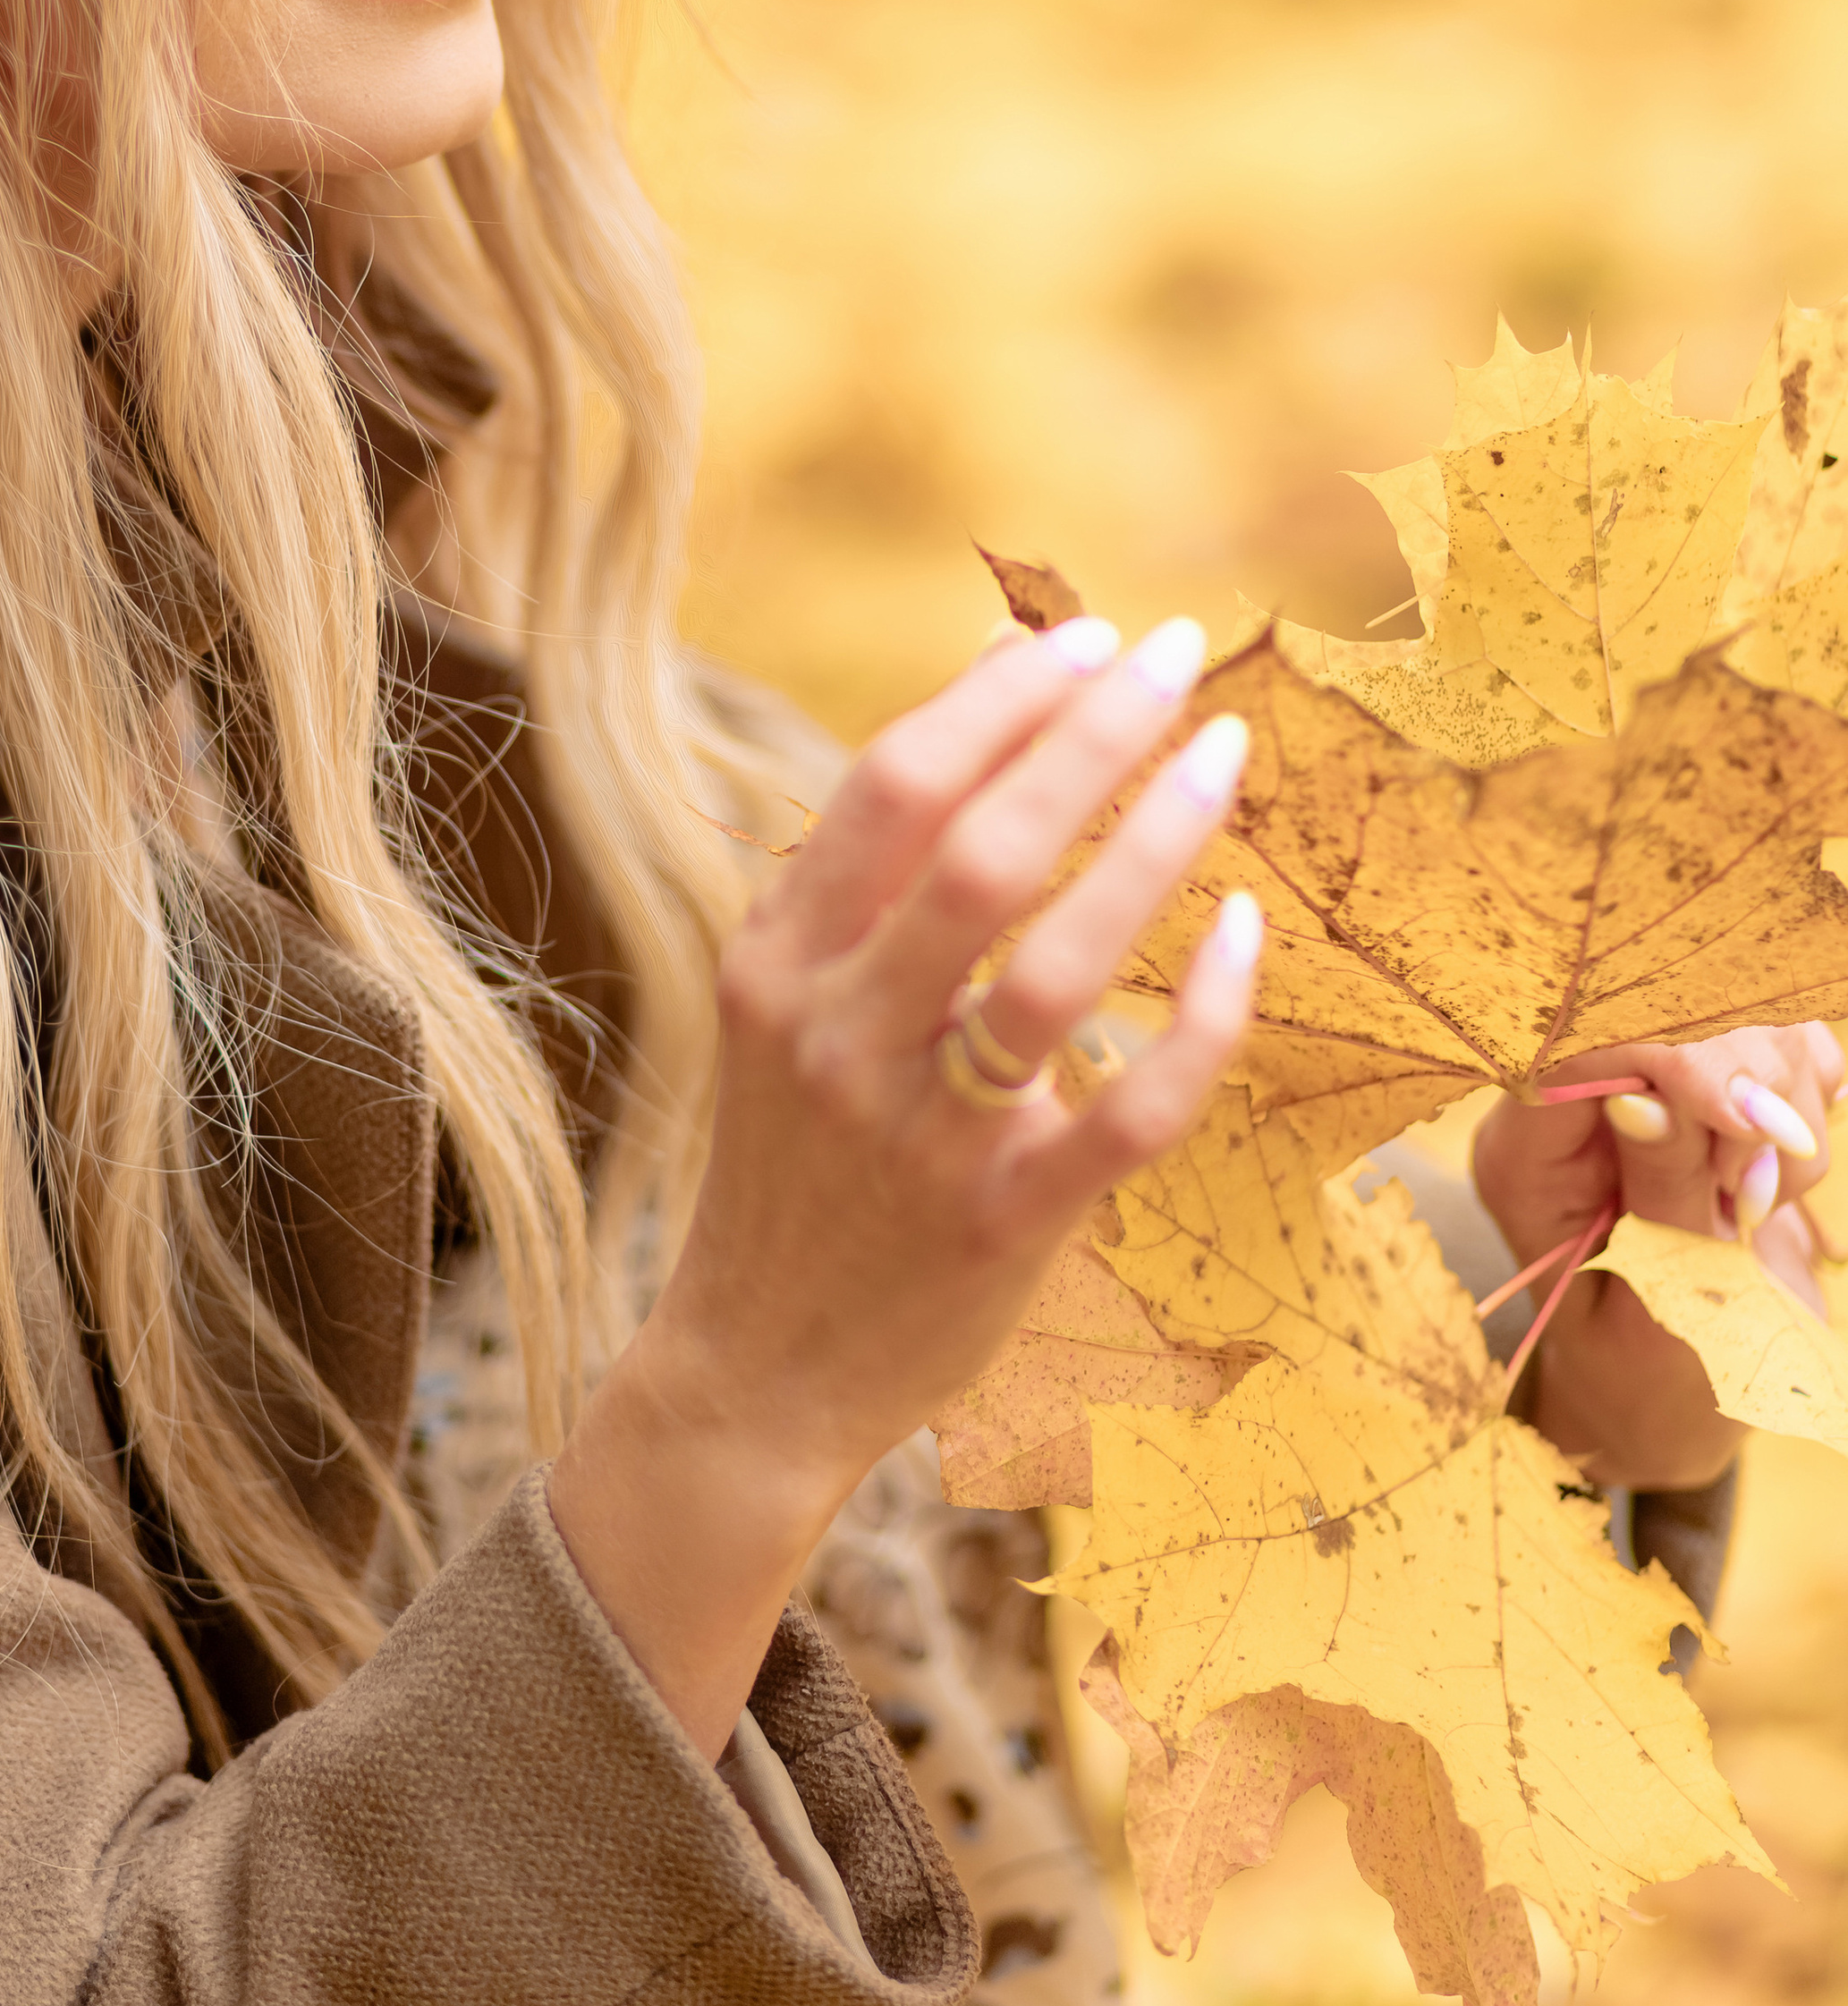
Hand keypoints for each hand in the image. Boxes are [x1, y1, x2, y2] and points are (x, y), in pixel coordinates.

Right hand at [548, 611, 1258, 1755]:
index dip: (999, 697)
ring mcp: (919, 1135)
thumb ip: (868, 874)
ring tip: (1224, 755)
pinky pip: (1130, 1106)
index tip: (1087, 637)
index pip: (891, 786)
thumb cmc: (798, 1158)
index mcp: (776, 962)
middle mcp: (836, 1035)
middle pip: (978, 848)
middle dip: (1089, 734)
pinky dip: (1203, 1015)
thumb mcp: (787, 1005)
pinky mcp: (1001, 1222)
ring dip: (1153, 841)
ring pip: (1054, 963)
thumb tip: (990, 689)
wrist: (757, 1368)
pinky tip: (1248, 935)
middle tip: (1176, 657)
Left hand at [1472, 1024, 1842, 1489]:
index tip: (1740, 1116)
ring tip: (1752, 1204)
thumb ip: (1660, 1200)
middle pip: (1670, 1008)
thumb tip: (1644, 1091)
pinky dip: (1808, 1099)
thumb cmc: (1649, 1373)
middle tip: (1746, 1192)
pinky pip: (1784, 1043)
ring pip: (1740, 1017)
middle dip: (1740, 1083)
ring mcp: (1650, 1080)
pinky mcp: (1714, 1084)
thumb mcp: (1650, 1308)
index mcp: (1525, 1152)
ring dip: (1780, 1104)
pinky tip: (1777, 1175)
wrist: (1674, 1396)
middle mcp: (1576, 1096)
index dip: (1669, 1053)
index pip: (1581, 1038)